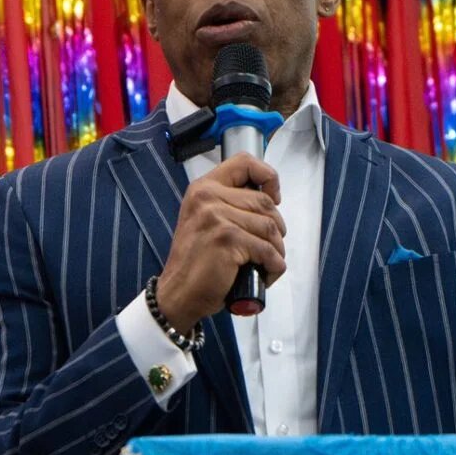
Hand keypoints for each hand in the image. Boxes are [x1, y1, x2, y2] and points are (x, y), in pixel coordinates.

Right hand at [156, 153, 285, 333]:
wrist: (178, 292)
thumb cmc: (196, 261)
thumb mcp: (205, 219)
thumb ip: (229, 203)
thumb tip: (268, 198)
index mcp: (203, 188)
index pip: (244, 162)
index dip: (268, 177)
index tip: (273, 196)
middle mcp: (208, 198)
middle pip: (265, 201)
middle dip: (276, 228)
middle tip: (268, 246)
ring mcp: (216, 217)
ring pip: (270, 227)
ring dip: (276, 250)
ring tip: (265, 263)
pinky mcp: (227, 239)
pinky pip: (267, 250)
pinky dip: (274, 266)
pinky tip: (264, 274)